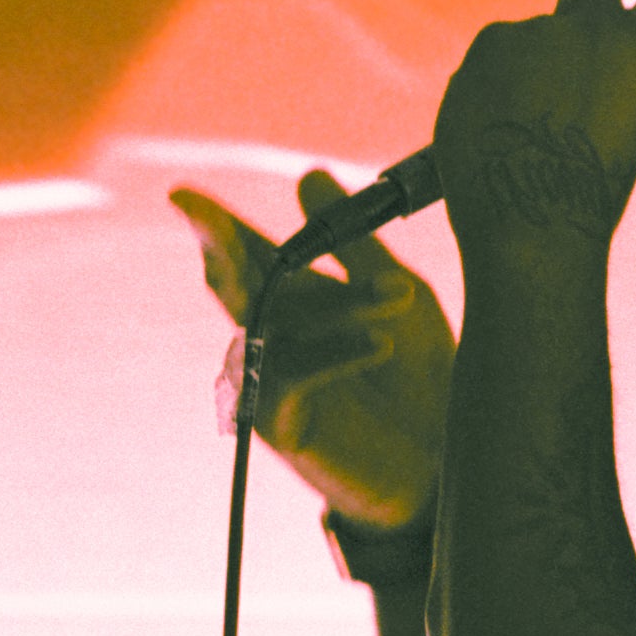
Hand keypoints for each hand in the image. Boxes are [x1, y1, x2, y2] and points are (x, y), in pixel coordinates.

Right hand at [169, 170, 456, 531]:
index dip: (214, 226)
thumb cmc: (423, 380)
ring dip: (337, 306)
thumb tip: (306, 175)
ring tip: (398, 299)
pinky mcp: (286, 429)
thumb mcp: (400, 297)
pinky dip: (332, 354)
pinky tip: (380, 344)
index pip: (248, 255)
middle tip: (211, 221)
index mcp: (299, 302)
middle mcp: (276, 340)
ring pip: (273, 327)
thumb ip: (356, 244)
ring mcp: (275, 385)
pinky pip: (289, 380)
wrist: (453, 461)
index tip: (182, 197)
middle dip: (221, 250)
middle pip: (234, 287)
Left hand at [431, 0, 635, 280]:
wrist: (529, 231)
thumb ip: (615, 75)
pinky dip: (493, 87)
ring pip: (530, 34)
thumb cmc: (588, 197)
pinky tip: (496, 134)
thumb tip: (586, 61)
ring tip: (527, 132)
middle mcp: (587, 25)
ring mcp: (527, 34)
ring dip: (530, 65)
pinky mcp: (479, 54)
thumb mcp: (629, 127)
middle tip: (581, 45)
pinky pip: (490, 61)